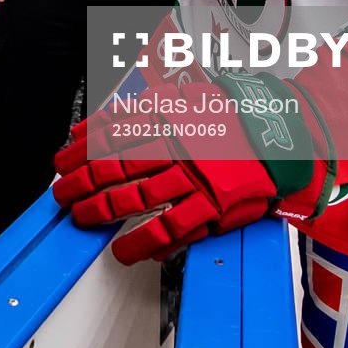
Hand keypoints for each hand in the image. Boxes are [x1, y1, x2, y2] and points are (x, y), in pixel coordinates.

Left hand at [51, 69, 314, 263]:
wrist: (285, 133)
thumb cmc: (233, 115)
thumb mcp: (187, 97)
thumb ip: (144, 110)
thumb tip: (96, 127)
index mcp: (169, 116)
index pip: (110, 133)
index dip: (80, 150)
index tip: (62, 161)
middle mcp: (178, 146)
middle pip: (114, 168)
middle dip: (81, 183)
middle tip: (62, 195)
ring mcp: (195, 178)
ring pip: (135, 198)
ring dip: (101, 211)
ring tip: (82, 219)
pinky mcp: (214, 206)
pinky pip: (171, 228)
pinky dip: (143, 242)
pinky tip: (124, 250)